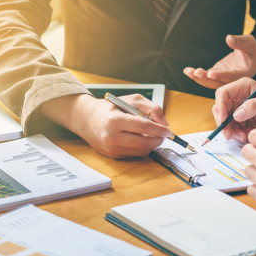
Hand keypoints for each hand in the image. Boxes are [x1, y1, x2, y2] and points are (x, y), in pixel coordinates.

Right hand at [42, 94, 170, 158]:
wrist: (87, 119)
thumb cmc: (111, 108)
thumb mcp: (131, 100)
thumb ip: (151, 108)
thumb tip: (164, 123)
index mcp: (115, 120)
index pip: (144, 127)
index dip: (159, 130)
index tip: (168, 130)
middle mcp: (111, 136)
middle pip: (144, 143)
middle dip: (158, 139)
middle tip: (163, 135)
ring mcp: (111, 148)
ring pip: (141, 151)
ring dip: (151, 145)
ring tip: (152, 136)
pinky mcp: (112, 155)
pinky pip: (134, 154)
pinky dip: (142, 148)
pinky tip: (140, 139)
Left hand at [184, 35, 255, 89]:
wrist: (250, 59)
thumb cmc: (251, 50)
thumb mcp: (249, 43)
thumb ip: (240, 42)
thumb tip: (229, 38)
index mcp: (243, 74)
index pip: (231, 76)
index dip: (221, 75)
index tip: (210, 73)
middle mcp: (232, 80)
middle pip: (218, 83)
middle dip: (206, 78)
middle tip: (196, 72)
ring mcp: (223, 79)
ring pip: (210, 83)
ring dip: (198, 78)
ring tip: (189, 71)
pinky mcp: (216, 76)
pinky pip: (206, 78)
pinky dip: (197, 76)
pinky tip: (188, 71)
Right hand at [213, 78, 255, 141]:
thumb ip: (253, 106)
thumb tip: (236, 114)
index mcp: (243, 87)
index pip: (222, 94)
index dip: (220, 106)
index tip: (224, 120)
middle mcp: (237, 98)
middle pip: (220, 109)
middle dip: (222, 122)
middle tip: (228, 134)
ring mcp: (238, 110)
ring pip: (224, 121)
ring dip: (229, 131)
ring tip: (242, 136)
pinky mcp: (240, 122)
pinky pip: (231, 129)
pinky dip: (235, 135)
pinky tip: (245, 136)